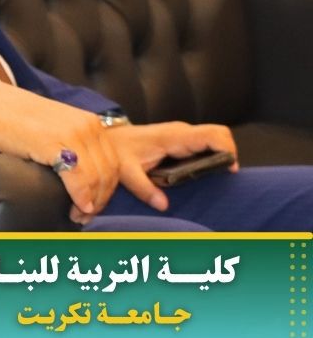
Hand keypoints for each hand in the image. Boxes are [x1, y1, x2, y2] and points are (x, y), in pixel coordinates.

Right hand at [0, 84, 119, 222]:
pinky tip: (76, 206)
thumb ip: (76, 147)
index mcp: (90, 123)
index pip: (113, 163)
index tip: (96, 204)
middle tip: (87, 214)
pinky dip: (80, 197)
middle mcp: (87, 127)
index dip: (107, 189)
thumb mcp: (57, 128)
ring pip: (96, 178)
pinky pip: (78, 178)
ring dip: (91, 202)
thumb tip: (86, 182)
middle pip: (108, 173)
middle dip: (101, 199)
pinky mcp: (53, 144)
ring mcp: (72, 134)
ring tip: (78, 214)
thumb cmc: (18, 119)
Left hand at [106, 122, 238, 212]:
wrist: (107, 138)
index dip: (228, 149)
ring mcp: (181, 135)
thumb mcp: (126, 171)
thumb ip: (144, 188)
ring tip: (215, 177)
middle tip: (224, 176)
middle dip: (228, 153)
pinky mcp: (180, 140)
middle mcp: (181, 132)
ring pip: (214, 138)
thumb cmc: (117, 150)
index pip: (211, 134)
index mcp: (173, 137)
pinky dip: (212, 155)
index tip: (230, 168)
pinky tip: (205, 172)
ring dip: (221, 155)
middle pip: (219, 134)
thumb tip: (163, 205)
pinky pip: (205, 143)